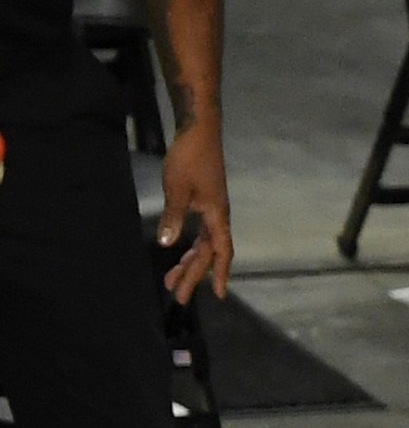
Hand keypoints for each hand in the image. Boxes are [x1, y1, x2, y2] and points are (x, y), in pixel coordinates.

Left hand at [157, 118, 232, 303]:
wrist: (199, 132)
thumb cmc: (190, 158)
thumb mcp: (177, 189)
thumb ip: (174, 217)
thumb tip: (168, 244)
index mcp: (217, 216)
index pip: (220, 252)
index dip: (219, 274)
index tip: (217, 295)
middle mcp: (218, 217)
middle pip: (209, 253)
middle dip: (194, 275)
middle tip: (177, 295)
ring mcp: (212, 210)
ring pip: (204, 244)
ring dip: (190, 263)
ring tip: (172, 278)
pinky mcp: (205, 202)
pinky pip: (201, 234)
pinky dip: (192, 247)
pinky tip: (181, 251)